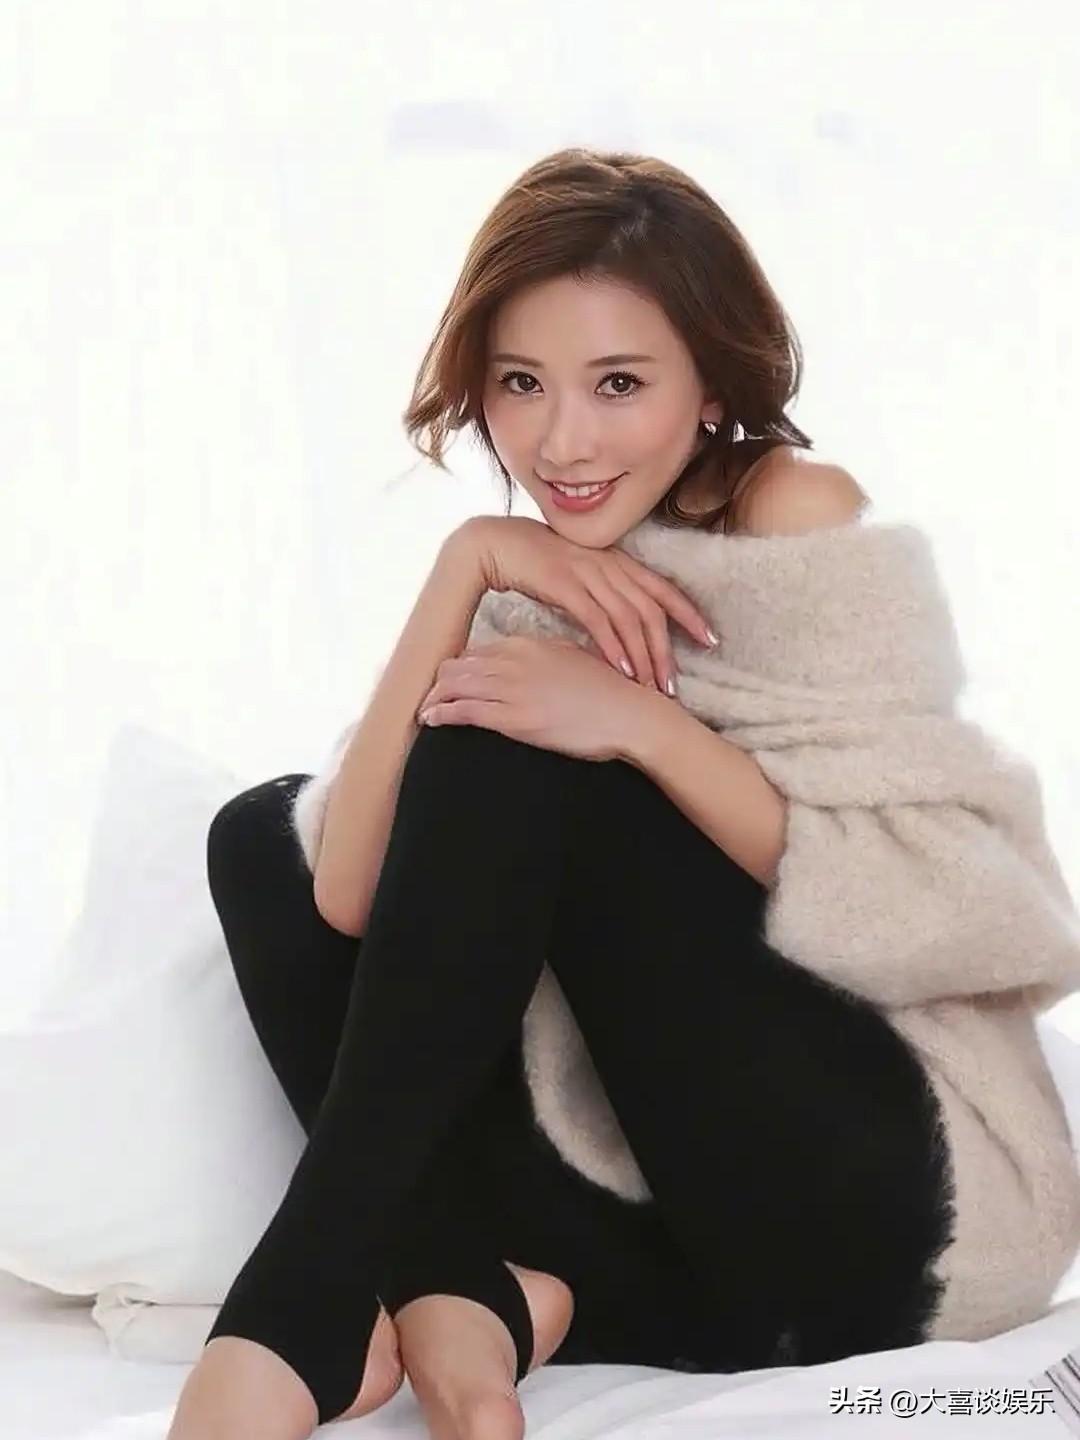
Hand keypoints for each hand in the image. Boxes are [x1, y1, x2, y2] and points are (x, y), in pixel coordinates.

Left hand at [414, 634, 663, 762]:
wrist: (629, 714)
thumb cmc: (609, 691)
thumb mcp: (573, 658)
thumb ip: (545, 656)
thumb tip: (531, 662)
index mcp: (529, 644)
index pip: (479, 651)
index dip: (460, 666)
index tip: (453, 678)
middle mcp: (515, 661)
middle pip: (459, 665)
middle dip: (441, 681)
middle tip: (432, 695)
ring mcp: (513, 689)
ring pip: (456, 685)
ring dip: (435, 698)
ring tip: (426, 709)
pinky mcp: (514, 718)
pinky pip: (465, 711)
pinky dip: (442, 714)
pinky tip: (432, 719)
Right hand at [449, 515, 718, 694]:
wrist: (495, 543)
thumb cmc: (536, 563)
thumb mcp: (579, 576)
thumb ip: (602, 595)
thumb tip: (619, 627)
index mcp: (617, 561)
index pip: (663, 588)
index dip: (690, 614)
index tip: (711, 640)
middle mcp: (609, 564)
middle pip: (651, 610)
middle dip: (667, 650)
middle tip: (675, 685)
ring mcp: (588, 573)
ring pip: (629, 618)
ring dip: (643, 656)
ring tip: (651, 687)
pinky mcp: (565, 585)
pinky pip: (598, 619)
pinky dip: (614, 647)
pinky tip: (623, 670)